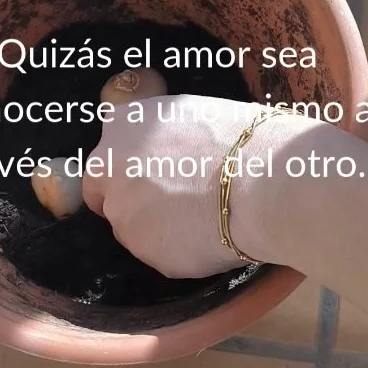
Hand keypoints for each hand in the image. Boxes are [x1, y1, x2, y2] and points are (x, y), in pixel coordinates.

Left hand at [82, 95, 318, 278]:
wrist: (264, 180)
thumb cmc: (240, 138)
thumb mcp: (189, 112)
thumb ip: (158, 134)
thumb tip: (160, 147)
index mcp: (121, 128)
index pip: (103, 157)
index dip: (125, 172)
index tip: (148, 178)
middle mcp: (109, 170)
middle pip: (110, 196)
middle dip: (135, 201)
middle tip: (177, 202)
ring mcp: (124, 216)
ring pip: (133, 229)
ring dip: (156, 228)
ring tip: (202, 218)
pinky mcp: (146, 253)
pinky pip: (158, 255)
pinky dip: (177, 251)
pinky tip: (209, 236)